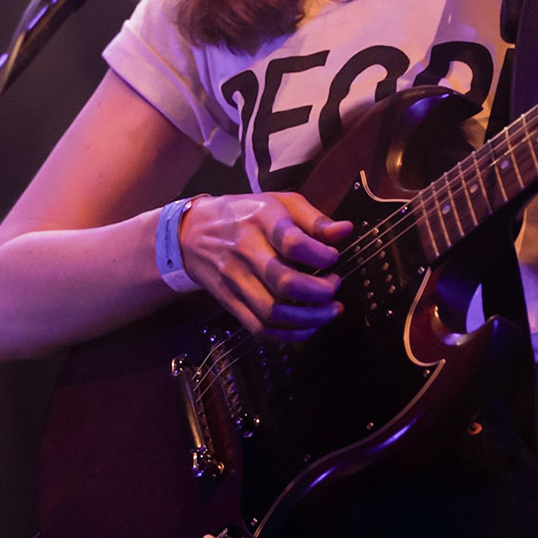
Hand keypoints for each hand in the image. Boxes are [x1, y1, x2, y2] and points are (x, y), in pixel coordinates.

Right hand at [178, 193, 353, 341]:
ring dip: (310, 318)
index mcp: (262, 222)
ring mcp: (236, 281)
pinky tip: (308, 326)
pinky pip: (260, 328)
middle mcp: (246, 253)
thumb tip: (344, 231)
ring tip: (330, 310)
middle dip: (319, 292)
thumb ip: (314, 219)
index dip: (322, 255)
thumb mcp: (280, 202)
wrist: (192, 233)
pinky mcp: (231, 303)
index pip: (293, 244)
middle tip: (334, 285)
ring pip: (273, 312)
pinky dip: (289, 334)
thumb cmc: (244, 215)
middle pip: (284, 283)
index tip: (333, 257)